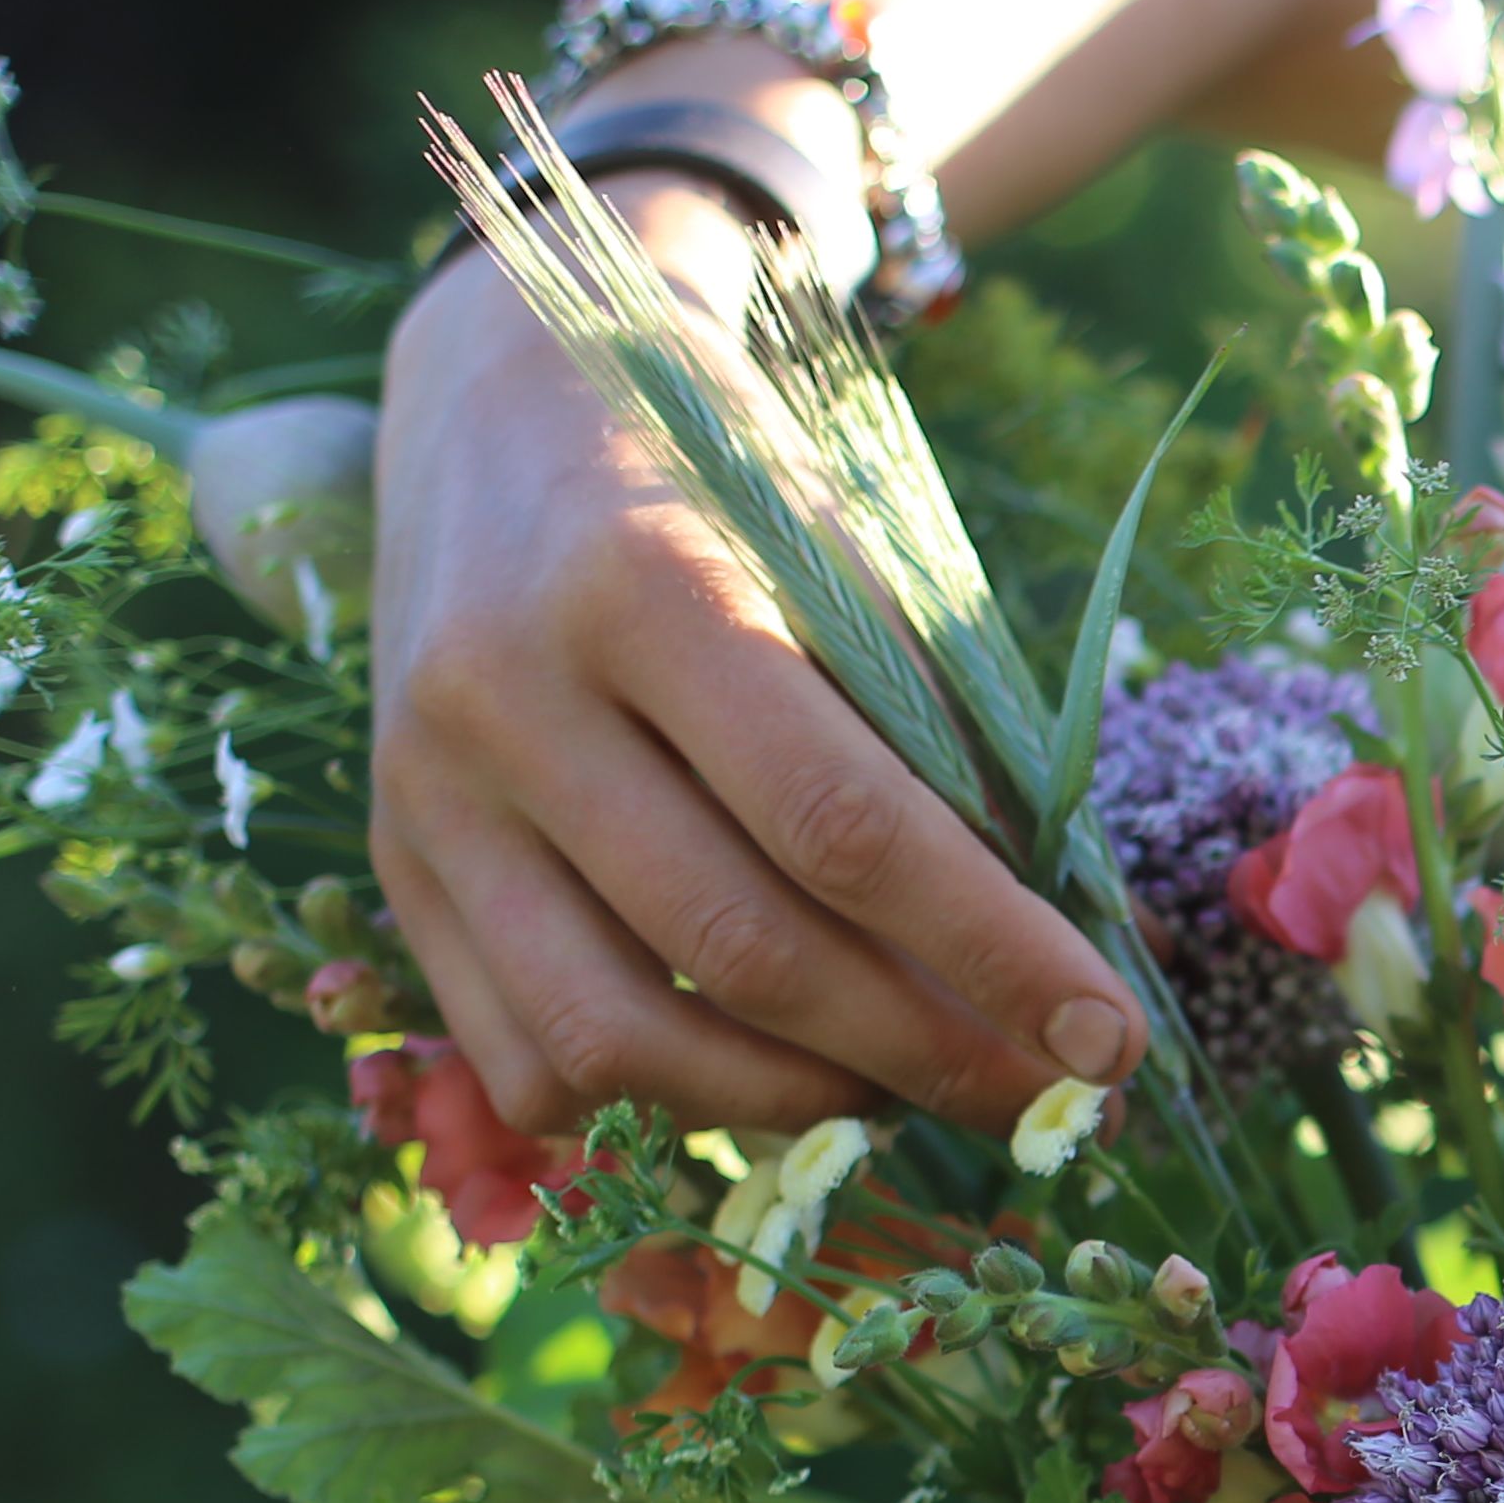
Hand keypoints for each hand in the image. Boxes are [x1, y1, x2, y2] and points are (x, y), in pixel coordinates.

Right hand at [364, 188, 1146, 1137]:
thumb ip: (945, 752)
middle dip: (922, 1055)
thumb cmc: (723, 487)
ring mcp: (427, 790)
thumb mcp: (852, 565)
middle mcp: (508, 693)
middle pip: (740, 947)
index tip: (1108, 1047)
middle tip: (1043, 1105)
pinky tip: (758, 1071)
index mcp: (645, 583)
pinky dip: (657, 1101)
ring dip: (793, 1103)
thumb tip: (1070, 968)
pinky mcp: (395, 860)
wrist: (505, 397)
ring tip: (904, 1094)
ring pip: (617, 1035)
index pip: (846, 826)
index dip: (993, 957)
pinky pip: (525, 1054)